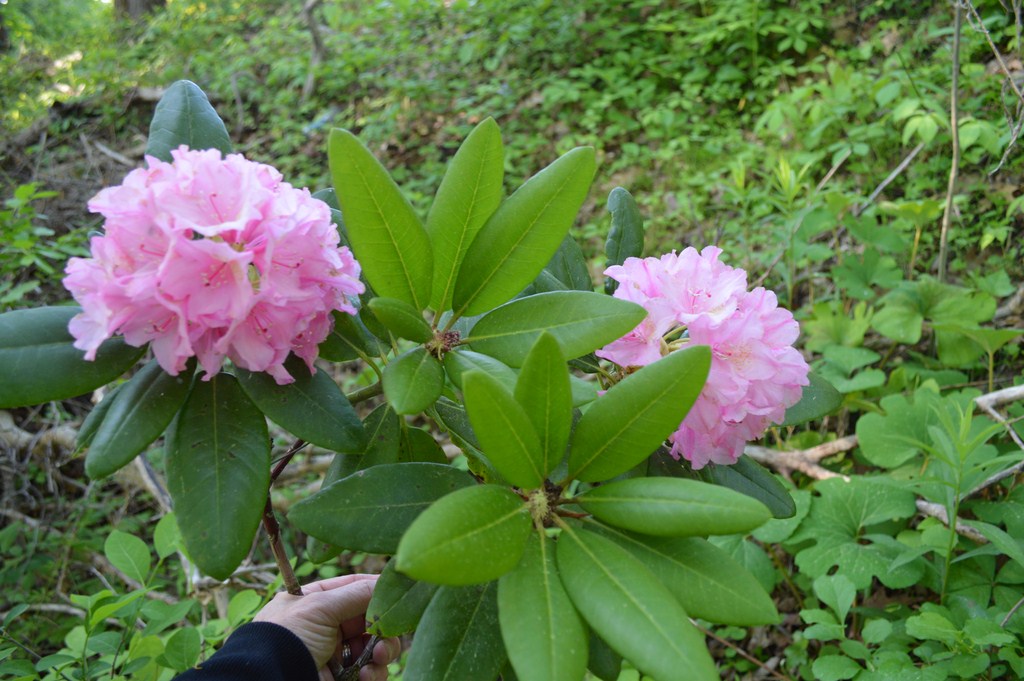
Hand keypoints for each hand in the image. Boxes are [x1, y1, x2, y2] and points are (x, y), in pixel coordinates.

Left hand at [254, 574, 400, 680]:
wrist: (271, 679)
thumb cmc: (288, 636)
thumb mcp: (320, 606)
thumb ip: (357, 593)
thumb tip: (389, 580)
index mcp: (318, 601)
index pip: (357, 588)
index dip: (379, 590)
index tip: (401, 593)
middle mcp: (329, 625)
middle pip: (373, 620)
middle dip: (385, 629)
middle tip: (388, 636)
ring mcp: (336, 653)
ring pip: (376, 648)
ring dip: (384, 652)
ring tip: (379, 659)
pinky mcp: (341, 677)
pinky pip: (370, 672)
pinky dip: (373, 674)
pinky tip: (365, 676)